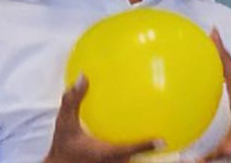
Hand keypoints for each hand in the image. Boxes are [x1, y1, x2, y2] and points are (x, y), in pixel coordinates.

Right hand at [43, 76, 162, 162]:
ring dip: (144, 155)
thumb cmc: (63, 146)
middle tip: (167, 140)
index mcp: (105, 152)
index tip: (162, 140)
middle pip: (137, 159)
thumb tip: (83, 77)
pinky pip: (126, 160)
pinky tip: (139, 141)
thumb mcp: (64, 122)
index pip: (129, 149)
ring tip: (161, 143)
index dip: (146, 146)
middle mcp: (112, 162)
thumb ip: (73, 100)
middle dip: (152, 152)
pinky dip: (135, 153)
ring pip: (133, 162)